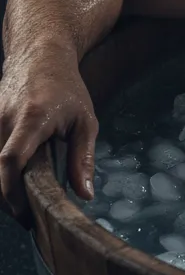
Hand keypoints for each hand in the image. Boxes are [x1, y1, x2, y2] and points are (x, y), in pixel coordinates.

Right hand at [0, 59, 97, 228]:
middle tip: (29, 218)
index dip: (13, 191)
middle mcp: (3, 120)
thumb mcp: (85, 121)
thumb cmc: (66, 88)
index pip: (11, 160)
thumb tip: (85, 195)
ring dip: (1, 188)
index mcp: (31, 118)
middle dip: (8, 199)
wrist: (39, 56)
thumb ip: (83, 158)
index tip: (26, 213)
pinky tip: (13, 183)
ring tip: (22, 203)